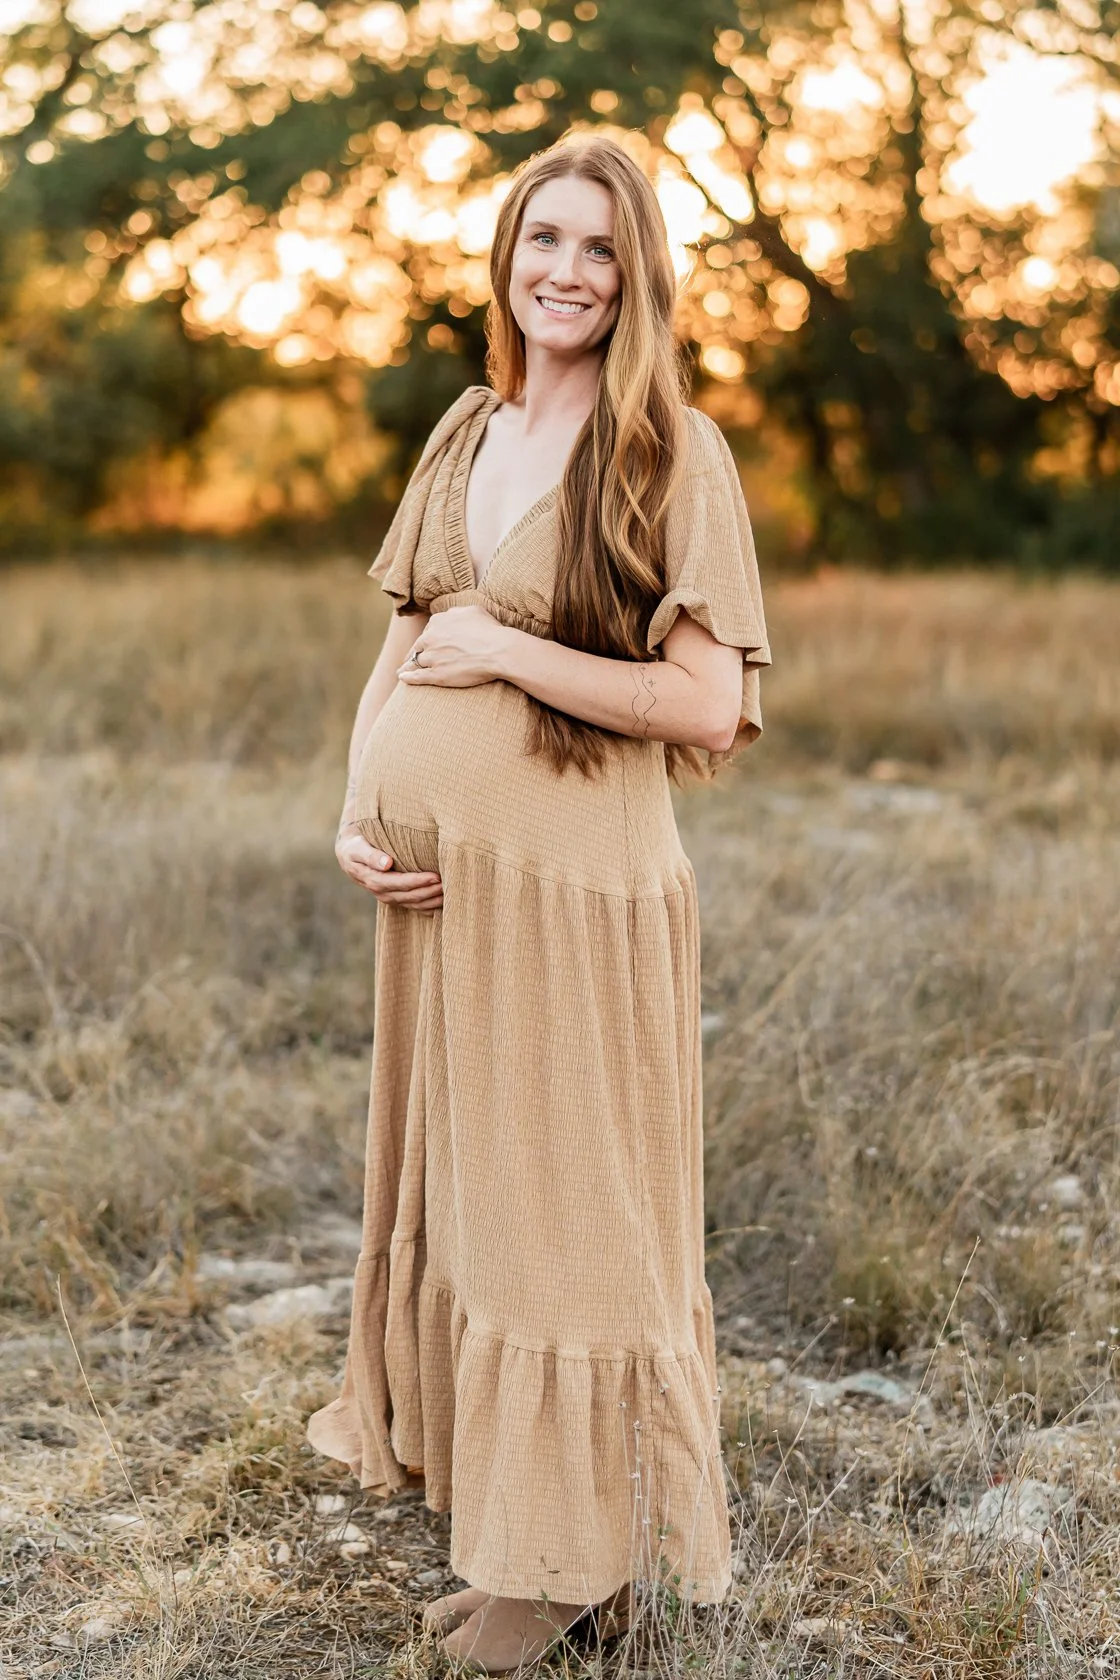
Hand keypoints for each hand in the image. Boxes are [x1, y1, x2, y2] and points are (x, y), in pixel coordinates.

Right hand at [335, 826, 442, 913]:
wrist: (350, 856)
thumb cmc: (356, 847)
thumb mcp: (358, 848)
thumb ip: (371, 855)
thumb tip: (386, 864)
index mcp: (373, 880)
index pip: (399, 883)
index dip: (418, 881)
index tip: (435, 876)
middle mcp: (382, 893)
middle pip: (410, 896)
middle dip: (430, 891)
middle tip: (450, 883)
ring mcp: (390, 898)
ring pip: (415, 904)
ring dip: (433, 900)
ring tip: (451, 892)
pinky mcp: (397, 899)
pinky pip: (416, 907)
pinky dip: (430, 906)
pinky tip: (445, 902)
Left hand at [396, 604, 512, 687]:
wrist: (498, 651)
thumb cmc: (490, 630)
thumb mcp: (473, 611)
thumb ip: (456, 613)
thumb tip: (450, 615)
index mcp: (438, 622)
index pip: (428, 631)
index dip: (428, 639)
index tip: (428, 644)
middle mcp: (431, 638)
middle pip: (418, 646)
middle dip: (415, 652)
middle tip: (411, 659)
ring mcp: (432, 657)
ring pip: (416, 662)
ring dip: (408, 666)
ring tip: (402, 671)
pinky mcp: (437, 675)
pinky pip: (417, 677)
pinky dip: (408, 678)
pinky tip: (402, 678)